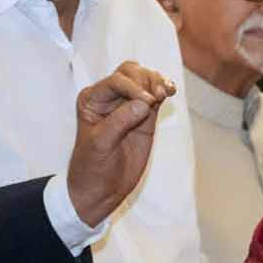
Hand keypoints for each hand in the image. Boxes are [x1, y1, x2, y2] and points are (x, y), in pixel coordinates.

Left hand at [68, 61, 174, 225]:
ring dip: (157, 82)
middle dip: (146, 80)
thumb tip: (145, 102)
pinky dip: (164, 90)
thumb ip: (120, 121)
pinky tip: (171, 91)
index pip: (116, 81)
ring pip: (145, 80)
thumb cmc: (92, 167)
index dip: (133, 87)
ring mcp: (128, 105)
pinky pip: (156, 95)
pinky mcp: (145, 115)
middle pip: (131, 72)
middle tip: (156, 97)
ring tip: (166, 93)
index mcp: (92, 99)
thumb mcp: (100, 144)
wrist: (100, 190)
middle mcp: (109, 97)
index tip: (148, 102)